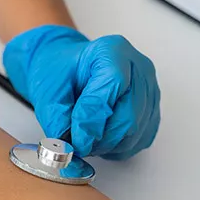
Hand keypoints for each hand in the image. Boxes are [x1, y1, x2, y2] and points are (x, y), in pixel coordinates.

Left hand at [3, 25, 159, 159]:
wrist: (70, 70)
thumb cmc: (62, 71)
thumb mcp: (49, 87)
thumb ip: (56, 114)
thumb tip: (66, 144)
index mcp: (112, 51)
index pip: (113, 85)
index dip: (93, 118)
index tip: (75, 139)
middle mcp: (138, 68)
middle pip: (128, 114)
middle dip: (99, 138)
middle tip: (77, 146)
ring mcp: (149, 90)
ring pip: (135, 132)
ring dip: (107, 146)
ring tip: (85, 141)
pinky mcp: (151, 112)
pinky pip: (140, 139)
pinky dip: (117, 148)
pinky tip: (99, 140)